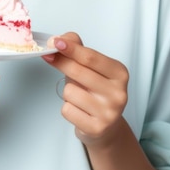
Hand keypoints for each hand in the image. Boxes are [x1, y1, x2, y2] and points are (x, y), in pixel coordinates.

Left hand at [43, 32, 128, 148]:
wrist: (105, 125)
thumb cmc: (94, 89)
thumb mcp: (90, 66)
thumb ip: (77, 48)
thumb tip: (56, 41)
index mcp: (119, 73)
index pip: (90, 57)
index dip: (71, 48)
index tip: (55, 42)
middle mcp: (118, 93)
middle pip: (78, 71)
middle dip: (60, 62)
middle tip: (49, 57)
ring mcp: (109, 113)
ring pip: (69, 92)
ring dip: (67, 92)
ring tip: (79, 96)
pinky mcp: (97, 128)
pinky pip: (67, 110)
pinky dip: (68, 108)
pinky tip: (79, 111)